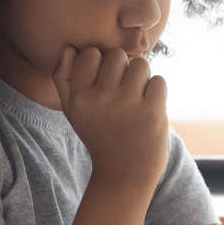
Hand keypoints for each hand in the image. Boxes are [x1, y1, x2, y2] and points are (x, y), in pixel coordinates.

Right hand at [53, 46, 168, 191]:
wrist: (123, 176)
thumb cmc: (99, 138)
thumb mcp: (73, 113)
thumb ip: (64, 79)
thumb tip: (71, 49)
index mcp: (78, 97)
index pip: (90, 53)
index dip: (100, 62)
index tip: (104, 82)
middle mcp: (100, 98)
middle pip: (116, 55)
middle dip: (123, 68)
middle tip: (123, 90)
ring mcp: (127, 105)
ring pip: (140, 64)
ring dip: (142, 78)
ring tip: (137, 97)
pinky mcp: (152, 113)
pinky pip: (159, 81)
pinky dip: (157, 92)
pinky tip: (149, 108)